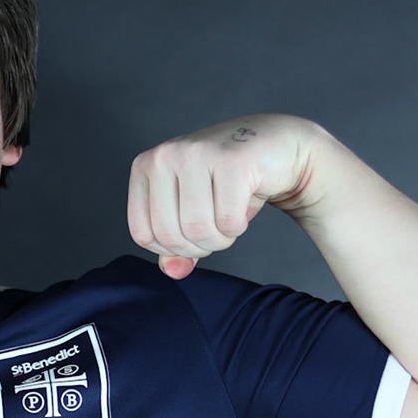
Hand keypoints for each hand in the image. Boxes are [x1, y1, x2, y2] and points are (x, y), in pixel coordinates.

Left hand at [127, 113, 326, 278]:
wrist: (274, 145)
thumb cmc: (227, 181)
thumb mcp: (192, 212)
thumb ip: (176, 246)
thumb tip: (173, 271)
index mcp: (145, 167)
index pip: (142, 234)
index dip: (171, 250)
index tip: (191, 237)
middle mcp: (164, 156)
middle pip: (171, 236)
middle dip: (199, 247)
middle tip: (216, 231)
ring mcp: (197, 154)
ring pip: (198, 230)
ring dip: (221, 239)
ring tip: (229, 220)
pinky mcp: (231, 160)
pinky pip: (227, 220)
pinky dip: (238, 227)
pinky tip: (243, 207)